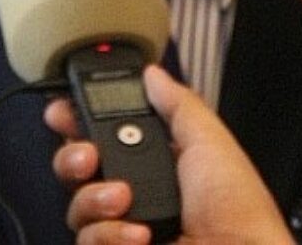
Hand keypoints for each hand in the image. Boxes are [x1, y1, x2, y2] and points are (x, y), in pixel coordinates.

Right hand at [44, 66, 291, 244]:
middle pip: (78, 169)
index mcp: (157, 162)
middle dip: (74, 156)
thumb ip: (178, 104)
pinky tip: (138, 235)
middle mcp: (136, 195)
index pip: (105, 136)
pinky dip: (109, 236)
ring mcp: (124, 229)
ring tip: (125, 200)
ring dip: (96, 199)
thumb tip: (153, 74)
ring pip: (77, 207)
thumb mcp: (211, 142)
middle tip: (89, 157)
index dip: (78, 122)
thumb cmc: (238, 211)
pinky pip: (87, 242)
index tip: (63, 113)